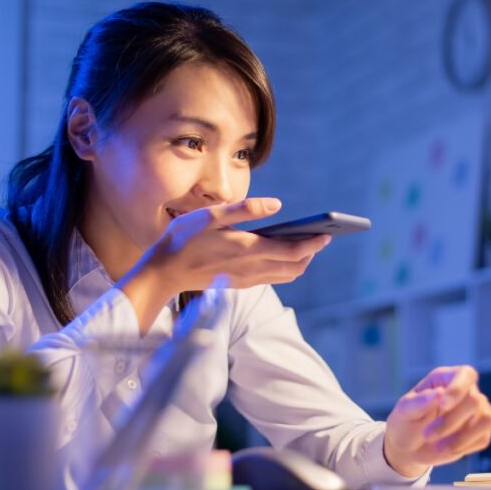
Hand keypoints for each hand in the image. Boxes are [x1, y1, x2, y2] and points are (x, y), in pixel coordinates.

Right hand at [118, 198, 330, 330]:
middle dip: (310, 253)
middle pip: (295, 267)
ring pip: (285, 275)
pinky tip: (279, 253)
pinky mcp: (238, 284)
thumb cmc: (184, 238)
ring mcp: (246, 279)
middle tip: (319, 236)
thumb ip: (246, 209)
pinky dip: (283, 267)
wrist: (163, 272)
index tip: (327, 234)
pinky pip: (270, 278)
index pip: (293, 251)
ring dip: (298, 262)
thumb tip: (277, 205)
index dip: (314, 244)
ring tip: (303, 244)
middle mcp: (251, 269)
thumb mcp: (212, 215)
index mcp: (248, 250)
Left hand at [383, 365, 490, 477]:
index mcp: (447, 378)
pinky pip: (484, 438)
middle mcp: (466, 391)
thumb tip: (440, 393)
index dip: (458, 389)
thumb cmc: (407, 421)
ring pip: (486, 419)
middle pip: (474, 400)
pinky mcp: (481, 432)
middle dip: (450, 422)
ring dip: (460, 437)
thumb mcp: (405, 411)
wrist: (410, 447)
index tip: (442, 405)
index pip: (466, 374)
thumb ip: (420, 402)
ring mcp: (477, 411)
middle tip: (426, 435)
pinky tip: (447, 449)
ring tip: (437, 447)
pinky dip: (465, 446)